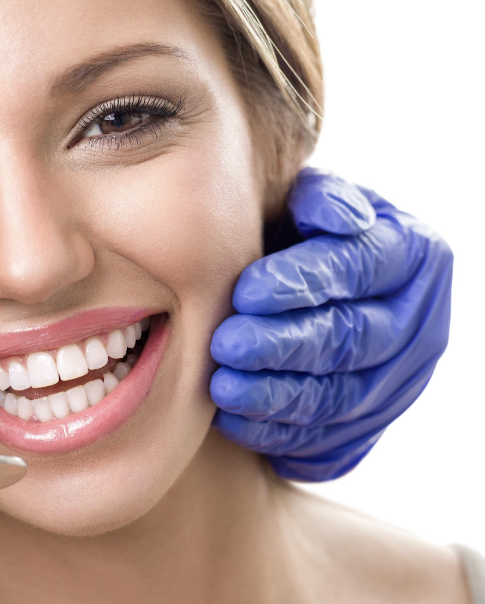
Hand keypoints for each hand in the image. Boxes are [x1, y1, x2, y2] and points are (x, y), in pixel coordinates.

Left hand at [209, 168, 452, 480]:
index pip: (361, 267)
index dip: (304, 281)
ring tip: (222, 388)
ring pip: (337, 395)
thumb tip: (332, 216)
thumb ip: (318, 199)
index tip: (245, 291)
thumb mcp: (314, 205)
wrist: (318, 295)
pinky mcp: (367, 425)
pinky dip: (276, 432)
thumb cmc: (303, 238)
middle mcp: (414, 322)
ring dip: (275, 394)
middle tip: (226, 344)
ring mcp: (396, 380)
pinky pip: (324, 438)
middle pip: (350, 339)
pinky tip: (233, 421)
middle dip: (283, 345)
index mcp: (411, 255)